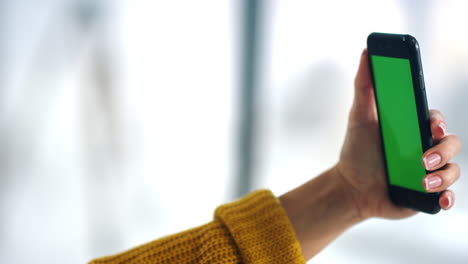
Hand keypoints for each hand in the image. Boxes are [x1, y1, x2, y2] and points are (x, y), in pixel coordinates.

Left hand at [336, 49, 461, 219]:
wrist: (351, 187)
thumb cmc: (357, 150)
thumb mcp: (359, 117)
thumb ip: (364, 87)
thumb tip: (366, 53)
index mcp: (412, 128)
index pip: (435, 119)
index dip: (438, 121)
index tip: (431, 126)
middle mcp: (425, 148)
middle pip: (450, 143)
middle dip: (442, 151)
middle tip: (423, 158)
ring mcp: (429, 171)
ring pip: (453, 169)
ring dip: (443, 176)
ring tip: (422, 182)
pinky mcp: (427, 193)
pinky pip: (446, 195)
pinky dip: (446, 197)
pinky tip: (438, 199)